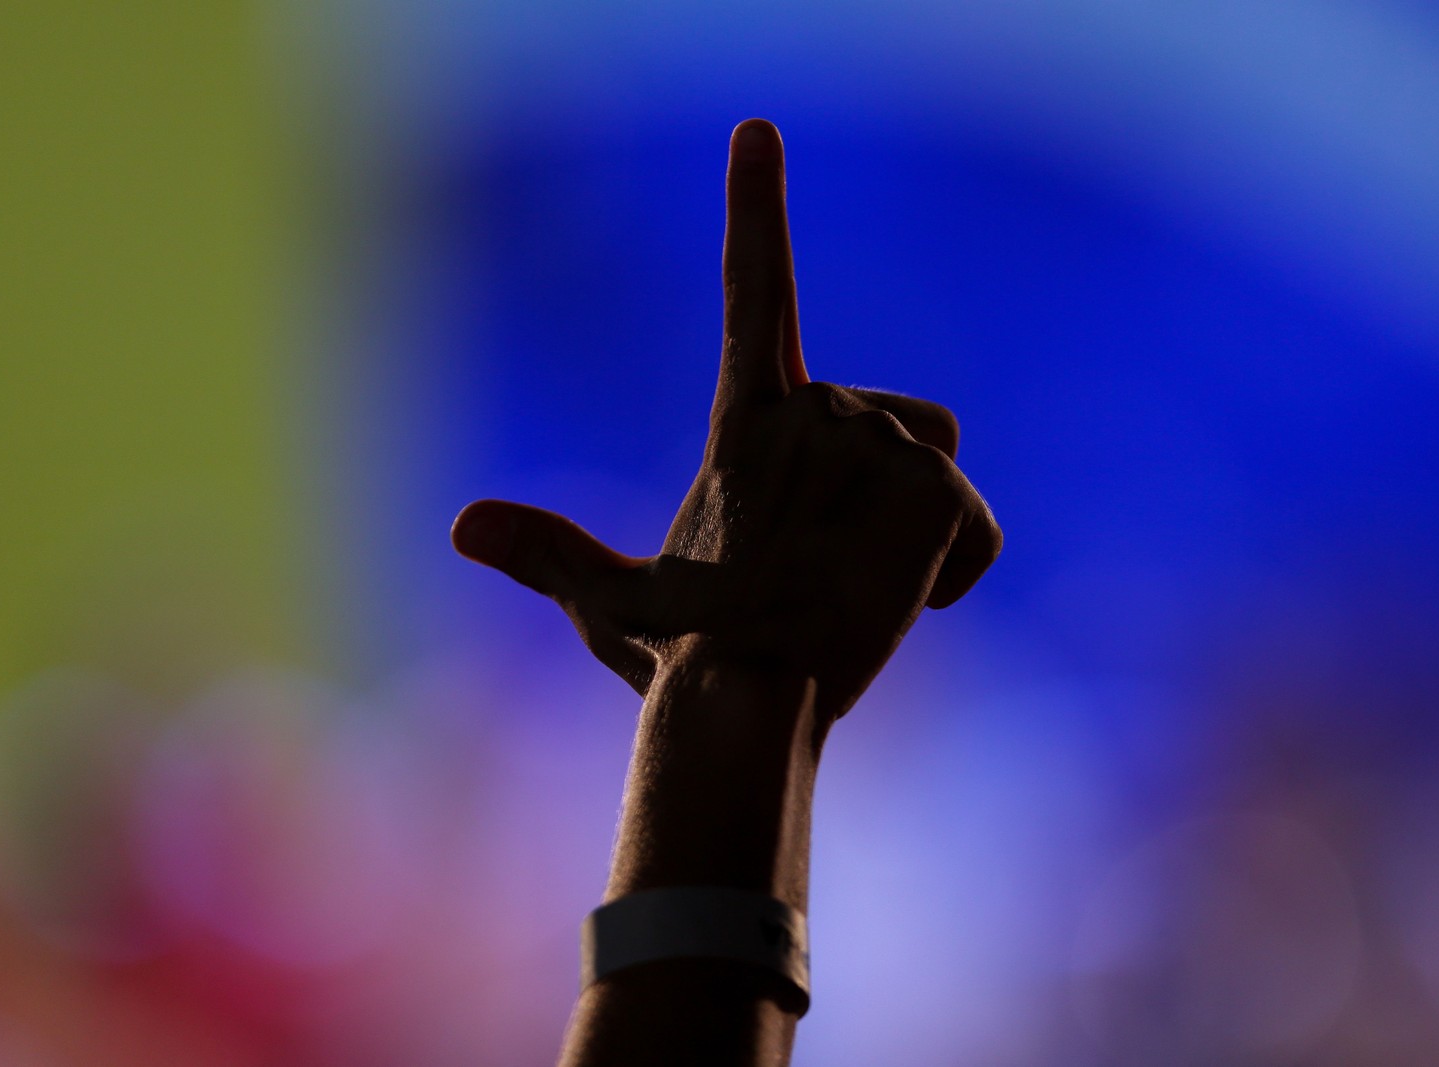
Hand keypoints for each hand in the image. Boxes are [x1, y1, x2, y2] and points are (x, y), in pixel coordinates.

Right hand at [452, 119, 1000, 724]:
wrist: (742, 702)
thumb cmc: (681, 657)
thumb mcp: (611, 600)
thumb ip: (550, 555)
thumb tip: (457, 525)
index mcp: (745, 422)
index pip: (753, 295)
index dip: (754, 210)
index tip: (757, 129)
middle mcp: (812, 412)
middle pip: (899, 423)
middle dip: (883, 494)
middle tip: (826, 571)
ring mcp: (873, 443)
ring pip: (939, 479)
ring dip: (914, 541)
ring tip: (852, 595)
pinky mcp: (930, 485)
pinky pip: (981, 529)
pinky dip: (960, 574)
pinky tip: (907, 607)